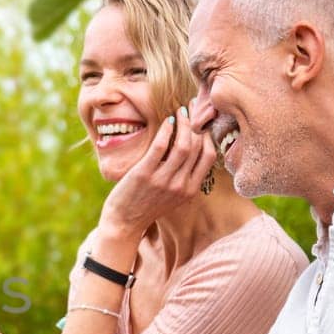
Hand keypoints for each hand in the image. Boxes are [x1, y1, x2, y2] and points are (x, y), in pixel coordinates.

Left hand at [97, 107, 216, 240]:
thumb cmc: (147, 206)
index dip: (208, 136)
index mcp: (190, 190)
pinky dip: (166, 130)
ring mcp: (163, 180)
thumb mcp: (173, 197)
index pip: (209, 157)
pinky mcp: (144, 174)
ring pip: (183, 145)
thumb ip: (185, 178)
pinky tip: (167, 121)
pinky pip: (161, 146)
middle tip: (193, 109)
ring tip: (181, 111)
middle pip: (197, 148)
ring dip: (184, 124)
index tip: (203, 123)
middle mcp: (180, 185)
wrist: (124, 223)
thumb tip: (192, 150)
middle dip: (197, 124)